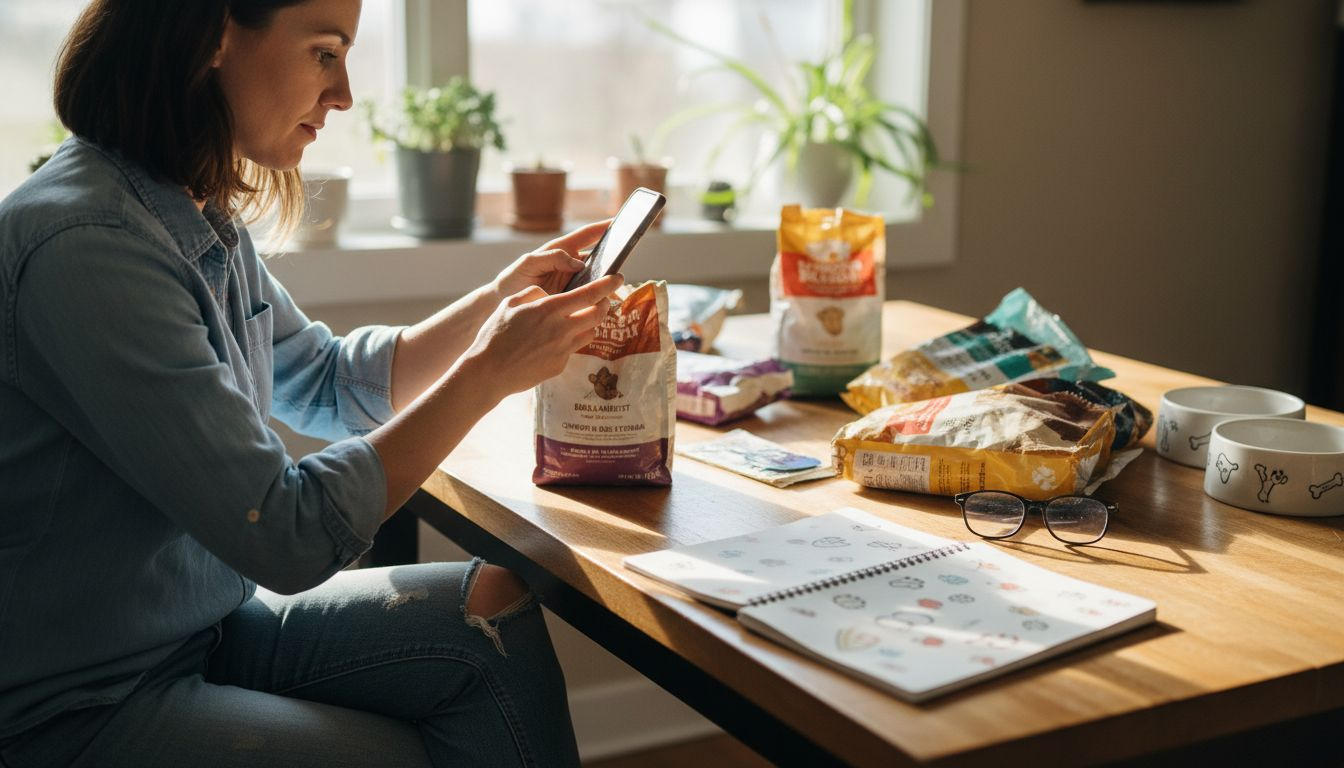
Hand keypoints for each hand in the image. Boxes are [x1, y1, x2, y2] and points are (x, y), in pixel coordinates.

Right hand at [462, 272, 624, 396]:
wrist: (489, 372)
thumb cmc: (495, 335)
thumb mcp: (510, 304)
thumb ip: (533, 294)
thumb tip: (547, 295)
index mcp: (549, 309)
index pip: (589, 294)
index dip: (607, 284)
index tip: (618, 277)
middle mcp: (561, 329)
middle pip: (599, 314)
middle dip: (605, 304)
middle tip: (604, 300)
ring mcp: (563, 349)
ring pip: (591, 332)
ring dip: (590, 323)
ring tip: (580, 320)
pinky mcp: (560, 366)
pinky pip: (574, 350)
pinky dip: (571, 342)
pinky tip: (556, 342)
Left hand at [491, 219, 612, 297]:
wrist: (502, 303)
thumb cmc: (513, 278)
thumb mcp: (529, 263)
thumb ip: (552, 258)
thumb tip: (579, 263)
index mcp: (561, 250)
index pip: (587, 235)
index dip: (604, 227)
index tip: (622, 221)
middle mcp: (571, 265)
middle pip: (599, 259)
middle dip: (614, 258)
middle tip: (626, 259)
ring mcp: (573, 282)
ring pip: (597, 279)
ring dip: (608, 282)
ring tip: (618, 287)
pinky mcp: (572, 299)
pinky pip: (590, 297)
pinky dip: (600, 299)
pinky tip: (606, 303)